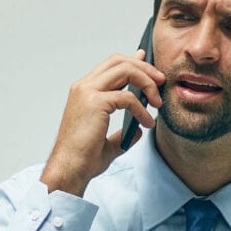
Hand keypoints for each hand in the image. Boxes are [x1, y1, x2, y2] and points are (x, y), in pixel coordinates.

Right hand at [41, 50, 164, 196]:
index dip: (133, 62)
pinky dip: (142, 109)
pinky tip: (146, 122)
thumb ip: (122, 133)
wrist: (70, 170)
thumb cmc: (82, 159)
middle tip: (160, 82)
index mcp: (83, 92)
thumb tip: (138, 130)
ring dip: (147, 82)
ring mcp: (88, 92)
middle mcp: (83, 87)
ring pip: (126, 70)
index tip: (151, 69)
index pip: (111, 66)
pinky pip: (128, 97)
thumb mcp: (107, 142)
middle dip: (144, 68)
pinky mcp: (96, 103)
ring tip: (157, 102)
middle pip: (119, 61)